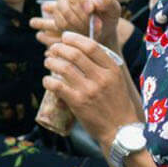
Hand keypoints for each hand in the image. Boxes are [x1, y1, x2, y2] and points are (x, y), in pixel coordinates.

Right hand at [32, 0, 122, 50]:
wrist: (100, 28)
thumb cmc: (108, 16)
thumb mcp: (114, 9)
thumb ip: (108, 2)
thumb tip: (96, 0)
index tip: (90, 11)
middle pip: (71, 0)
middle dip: (82, 15)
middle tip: (93, 26)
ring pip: (63, 11)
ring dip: (77, 23)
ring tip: (88, 29)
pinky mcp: (56, 13)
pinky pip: (59, 21)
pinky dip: (70, 29)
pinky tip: (80, 31)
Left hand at [44, 30, 144, 144]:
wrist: (120, 130)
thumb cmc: (117, 104)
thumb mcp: (116, 80)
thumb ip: (103, 65)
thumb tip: (81, 49)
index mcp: (112, 69)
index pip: (91, 46)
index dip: (74, 38)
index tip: (65, 36)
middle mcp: (101, 78)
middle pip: (75, 54)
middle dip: (59, 48)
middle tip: (52, 49)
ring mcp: (89, 91)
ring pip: (64, 68)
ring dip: (52, 62)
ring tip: (48, 61)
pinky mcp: (78, 103)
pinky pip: (58, 86)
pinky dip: (48, 81)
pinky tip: (47, 80)